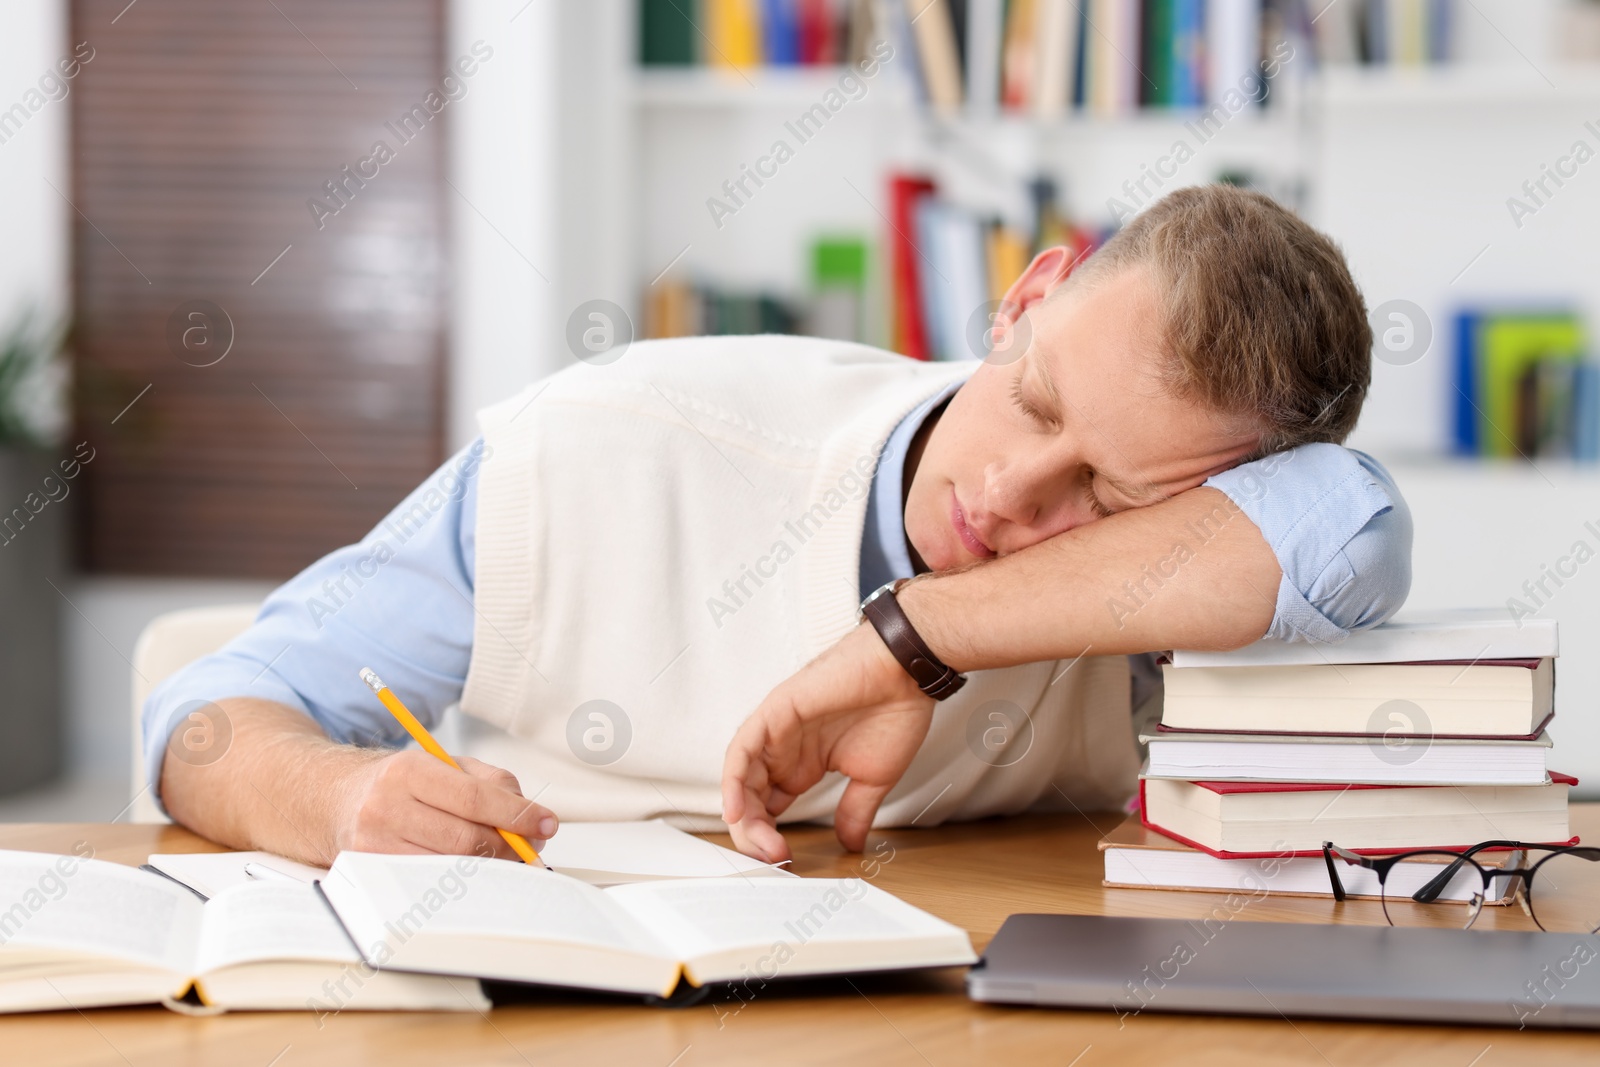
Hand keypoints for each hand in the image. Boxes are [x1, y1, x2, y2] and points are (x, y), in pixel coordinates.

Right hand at [335, 750, 557, 859]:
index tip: (547, 824)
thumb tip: (532, 819)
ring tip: (506, 856)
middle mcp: (387, 807)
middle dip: (509, 846)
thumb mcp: (446, 765)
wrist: (337, 800)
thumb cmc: (403, 783)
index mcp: (410, 771)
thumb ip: (494, 783)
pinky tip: (476, 870)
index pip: (475, 798)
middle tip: (530, 846)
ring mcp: (375, 844)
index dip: (517, 815)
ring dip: (490, 866)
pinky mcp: (373, 873)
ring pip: (451, 866)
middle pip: (465, 839)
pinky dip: (462, 880)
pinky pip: (431, 883)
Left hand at [722, 622, 934, 862]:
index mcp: (803, 765)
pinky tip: (737, 808)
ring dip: (744, 813)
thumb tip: (850, 846)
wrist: (907, 673)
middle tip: (771, 859)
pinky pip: (742, 748)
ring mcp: (776, 730)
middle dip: (754, 833)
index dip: (770, 836)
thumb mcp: (872, 778)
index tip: (785, 862)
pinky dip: (734, 779)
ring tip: (756, 842)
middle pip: (751, 797)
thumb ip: (854, 811)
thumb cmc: (895, 712)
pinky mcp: (774, 711)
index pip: (770, 807)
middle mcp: (784, 749)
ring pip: (742, 777)